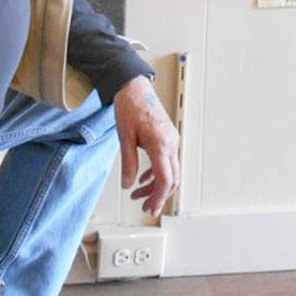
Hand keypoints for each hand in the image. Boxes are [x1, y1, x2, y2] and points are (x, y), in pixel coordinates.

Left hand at [112, 75, 179, 215]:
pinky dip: (157, 172)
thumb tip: (128, 184)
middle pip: (171, 179)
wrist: (134, 86)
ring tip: (138, 194)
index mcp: (160, 143)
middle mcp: (170, 142)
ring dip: (156, 185)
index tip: (149, 208)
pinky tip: (143, 178)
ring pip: (170, 171)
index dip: (158, 197)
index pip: (165, 179)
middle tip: (145, 208)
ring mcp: (171, 139)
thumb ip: (128, 164)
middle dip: (158, 196)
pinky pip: (167, 161)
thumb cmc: (129, 106)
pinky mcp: (168, 137)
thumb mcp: (124, 137)